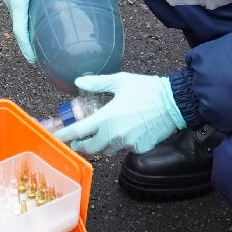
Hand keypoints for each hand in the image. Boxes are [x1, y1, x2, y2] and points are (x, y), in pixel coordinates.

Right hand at [0, 0, 89, 63]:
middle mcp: (12, 0)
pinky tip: (42, 16)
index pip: (19, 31)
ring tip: (41, 39)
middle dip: (29, 42)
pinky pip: (22, 8)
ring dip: (28, 30)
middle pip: (19, 27)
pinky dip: (29, 17)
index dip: (26, 48)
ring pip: (20, 17)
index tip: (34, 61)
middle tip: (41, 54)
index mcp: (17, 1)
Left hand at [55, 73, 184, 157]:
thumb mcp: (120, 81)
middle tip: (78, 141)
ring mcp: (128, 144)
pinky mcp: (141, 148)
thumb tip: (79, 82)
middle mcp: (115, 135)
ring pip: (108, 150)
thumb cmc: (148, 89)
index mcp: (107, 118)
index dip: (64, 135)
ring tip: (101, 135)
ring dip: (101, 145)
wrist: (175, 103)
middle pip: (90, 147)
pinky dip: (122, 144)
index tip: (55, 137)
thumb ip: (97, 83)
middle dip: (82, 145)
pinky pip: (125, 149)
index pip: (78, 131)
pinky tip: (126, 133)